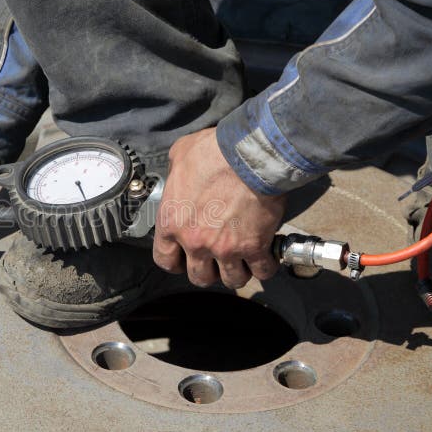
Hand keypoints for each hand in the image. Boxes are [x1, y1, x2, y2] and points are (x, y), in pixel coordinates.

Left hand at [153, 128, 284, 287]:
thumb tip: (180, 173)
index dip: (176, 262)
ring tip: (243, 260)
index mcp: (172, 222)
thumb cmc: (213, 152)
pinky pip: (262, 271)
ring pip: (232, 280)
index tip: (184, 258)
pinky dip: (265, 266)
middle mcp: (195, 241)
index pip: (165, 260)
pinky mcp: (254, 246)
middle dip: (209, 271)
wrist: (247, 154)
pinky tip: (266, 256)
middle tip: (217, 259)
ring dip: (238, 272)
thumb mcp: (180, 156)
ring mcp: (225, 248)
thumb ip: (176, 174)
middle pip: (199, 277)